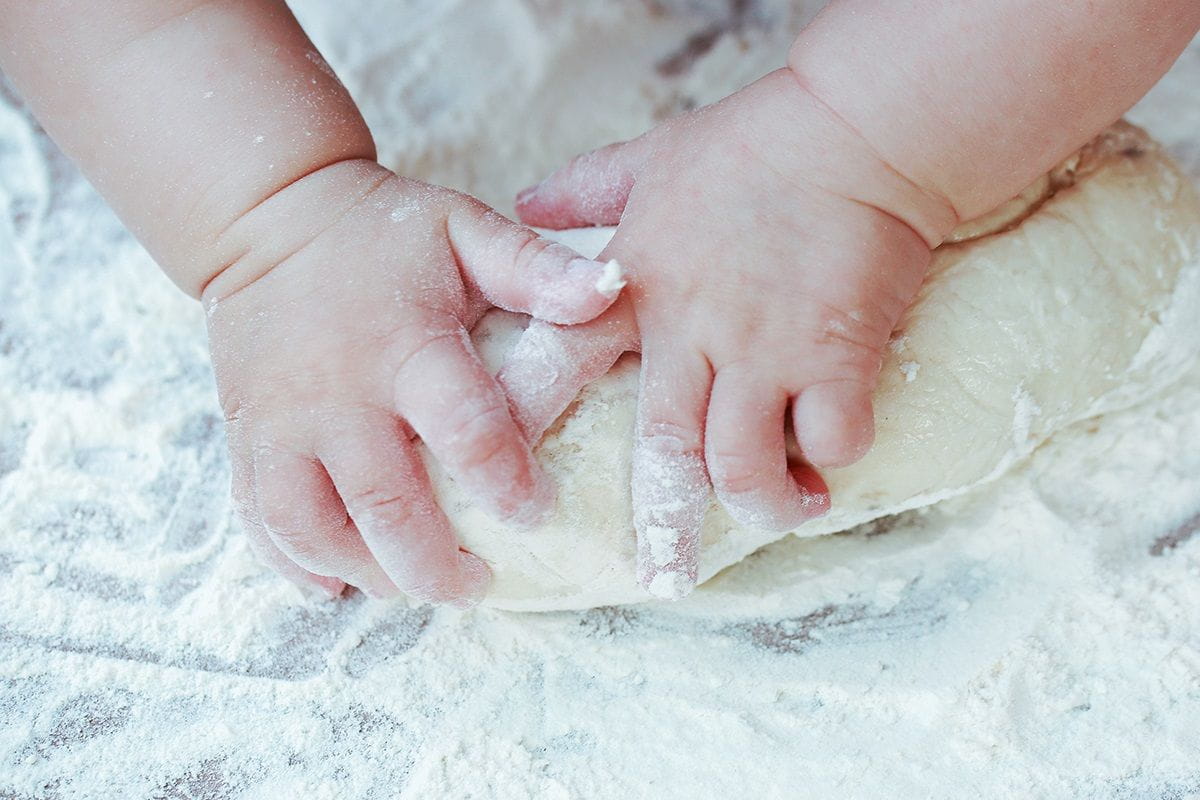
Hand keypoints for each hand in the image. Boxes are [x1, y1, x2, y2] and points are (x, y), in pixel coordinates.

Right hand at [205, 160, 620, 604]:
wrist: (268, 216)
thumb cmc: (386, 232)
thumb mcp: (464, 229)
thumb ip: (535, 267)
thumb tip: (615, 288)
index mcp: (407, 345)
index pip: (467, 433)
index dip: (509, 485)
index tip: (538, 512)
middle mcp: (339, 394)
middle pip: (388, 506)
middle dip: (438, 566)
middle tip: (478, 584)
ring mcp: (283, 422)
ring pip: (316, 529)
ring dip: (369, 574)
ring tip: (413, 587)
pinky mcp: (247, 435)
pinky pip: (258, 518)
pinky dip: (295, 564)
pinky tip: (336, 583)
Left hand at [509, 69, 953, 598]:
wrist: (860, 131)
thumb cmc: (753, 144)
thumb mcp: (652, 158)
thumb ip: (586, 188)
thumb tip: (526, 197)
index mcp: (636, 289)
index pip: (564, 360)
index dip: (525, 420)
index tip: (503, 484)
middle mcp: (692, 332)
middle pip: (665, 452)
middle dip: (664, 527)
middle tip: (665, 577)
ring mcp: (764, 349)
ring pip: (743, 465)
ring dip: (761, 504)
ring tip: (780, 508)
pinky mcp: (836, 356)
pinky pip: (828, 440)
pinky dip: (829, 461)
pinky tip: (831, 457)